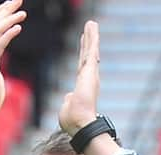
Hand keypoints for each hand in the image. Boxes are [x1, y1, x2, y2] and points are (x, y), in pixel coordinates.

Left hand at [59, 21, 99, 135]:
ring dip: (92, 36)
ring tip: (91, 23)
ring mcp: (91, 74)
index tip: (84, 45)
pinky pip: (92, 50)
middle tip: (90, 28)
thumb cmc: (73, 121)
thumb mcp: (67, 108)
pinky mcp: (91, 70)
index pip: (82, 67)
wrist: (81, 124)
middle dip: (89, 42)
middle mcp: (89, 78)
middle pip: (88, 56)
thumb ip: (68, 100)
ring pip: (91, 50)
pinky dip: (93, 38)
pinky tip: (92, 26)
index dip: (83, 55)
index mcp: (82, 86)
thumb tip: (68, 96)